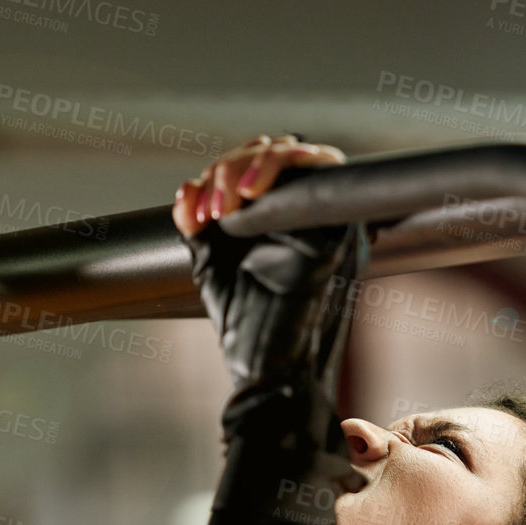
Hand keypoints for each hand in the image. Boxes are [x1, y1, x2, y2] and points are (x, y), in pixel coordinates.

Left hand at [172, 135, 366, 473]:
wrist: (269, 375)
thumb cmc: (249, 330)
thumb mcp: (212, 265)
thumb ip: (199, 224)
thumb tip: (187, 188)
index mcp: (285, 220)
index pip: (264, 163)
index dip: (228, 169)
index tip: (198, 207)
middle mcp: (312, 216)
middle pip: (279, 149)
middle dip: (233, 166)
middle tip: (210, 207)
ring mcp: (330, 221)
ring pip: (298, 153)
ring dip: (250, 166)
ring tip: (221, 205)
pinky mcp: (339, 232)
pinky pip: (320, 178)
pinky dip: (278, 174)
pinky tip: (247, 197)